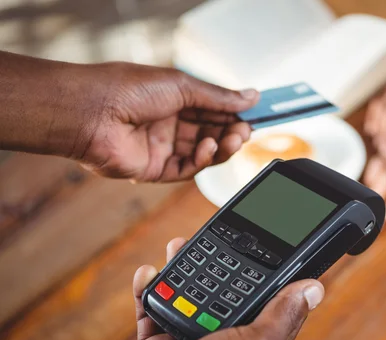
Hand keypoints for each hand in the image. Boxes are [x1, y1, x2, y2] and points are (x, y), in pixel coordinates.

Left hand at [78, 63, 259, 181]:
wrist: (92, 112)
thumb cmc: (128, 89)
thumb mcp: (182, 86)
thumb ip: (218, 97)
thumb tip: (252, 96)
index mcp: (173, 99)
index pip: (212, 109)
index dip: (234, 113)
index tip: (255, 114)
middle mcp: (169, 124)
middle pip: (211, 132)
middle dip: (231, 131)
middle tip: (247, 130)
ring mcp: (162, 147)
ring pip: (203, 153)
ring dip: (222, 146)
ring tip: (234, 138)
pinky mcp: (155, 169)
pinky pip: (187, 168)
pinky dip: (202, 159)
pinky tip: (207, 146)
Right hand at [108, 238, 324, 339]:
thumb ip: (282, 315)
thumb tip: (314, 289)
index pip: (265, 298)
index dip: (263, 270)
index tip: (260, 243)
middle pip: (223, 291)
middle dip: (217, 263)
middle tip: (211, 238)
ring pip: (187, 295)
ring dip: (181, 269)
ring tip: (177, 245)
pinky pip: (153, 312)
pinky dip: (149, 291)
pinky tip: (149, 273)